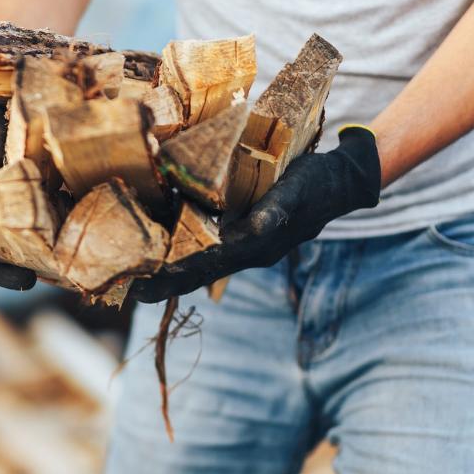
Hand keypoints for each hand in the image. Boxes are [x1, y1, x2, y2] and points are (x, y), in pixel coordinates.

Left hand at [125, 126, 381, 302]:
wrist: (342, 181)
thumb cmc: (316, 183)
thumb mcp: (295, 194)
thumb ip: (274, 214)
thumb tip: (253, 230)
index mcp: (254, 246)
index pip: (206, 266)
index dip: (175, 276)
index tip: (146, 286)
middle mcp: (248, 253)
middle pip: (199, 273)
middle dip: (165, 283)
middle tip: (131, 292)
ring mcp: (248, 248)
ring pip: (203, 266)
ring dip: (172, 275)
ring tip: (140, 282)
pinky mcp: (248, 236)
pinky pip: (213, 252)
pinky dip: (189, 257)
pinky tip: (168, 257)